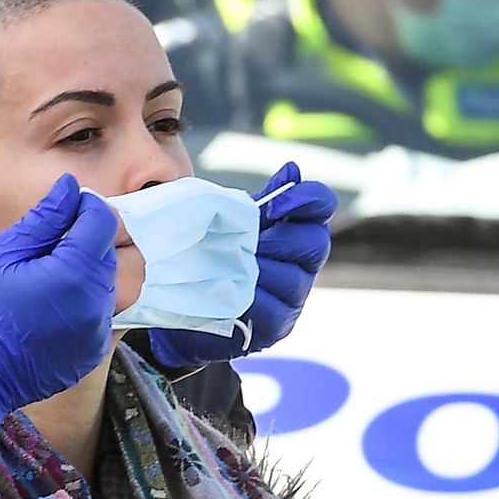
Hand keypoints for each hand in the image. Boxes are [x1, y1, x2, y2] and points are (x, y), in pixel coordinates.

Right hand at [0, 174, 117, 437]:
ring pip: (120, 283)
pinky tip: (57, 302)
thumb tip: (71, 188)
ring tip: (62, 271)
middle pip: (122, 251)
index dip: (88, 206)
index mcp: (76, 271)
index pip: (104, 220)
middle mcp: (98, 300)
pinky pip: (106, 312)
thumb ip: (45, 218)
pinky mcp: (95, 348)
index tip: (68, 208)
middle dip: (100, 237)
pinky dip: (90, 299)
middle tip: (66, 239)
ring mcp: (100, 328)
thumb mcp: (5, 252)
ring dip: (98, 268)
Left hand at [147, 162, 336, 367]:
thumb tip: (292, 170)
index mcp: (294, 233)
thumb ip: (256, 202)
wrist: (177, 305)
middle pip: (314, 244)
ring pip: (293, 279)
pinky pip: (271, 310)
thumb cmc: (208, 258)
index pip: (321, 208)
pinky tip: (226, 292)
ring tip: (229, 266)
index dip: (308, 200)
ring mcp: (292, 300)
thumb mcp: (227, 225)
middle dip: (280, 239)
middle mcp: (302, 267)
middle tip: (248, 242)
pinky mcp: (275, 328)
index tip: (276, 205)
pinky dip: (249, 299)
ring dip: (260, 269)